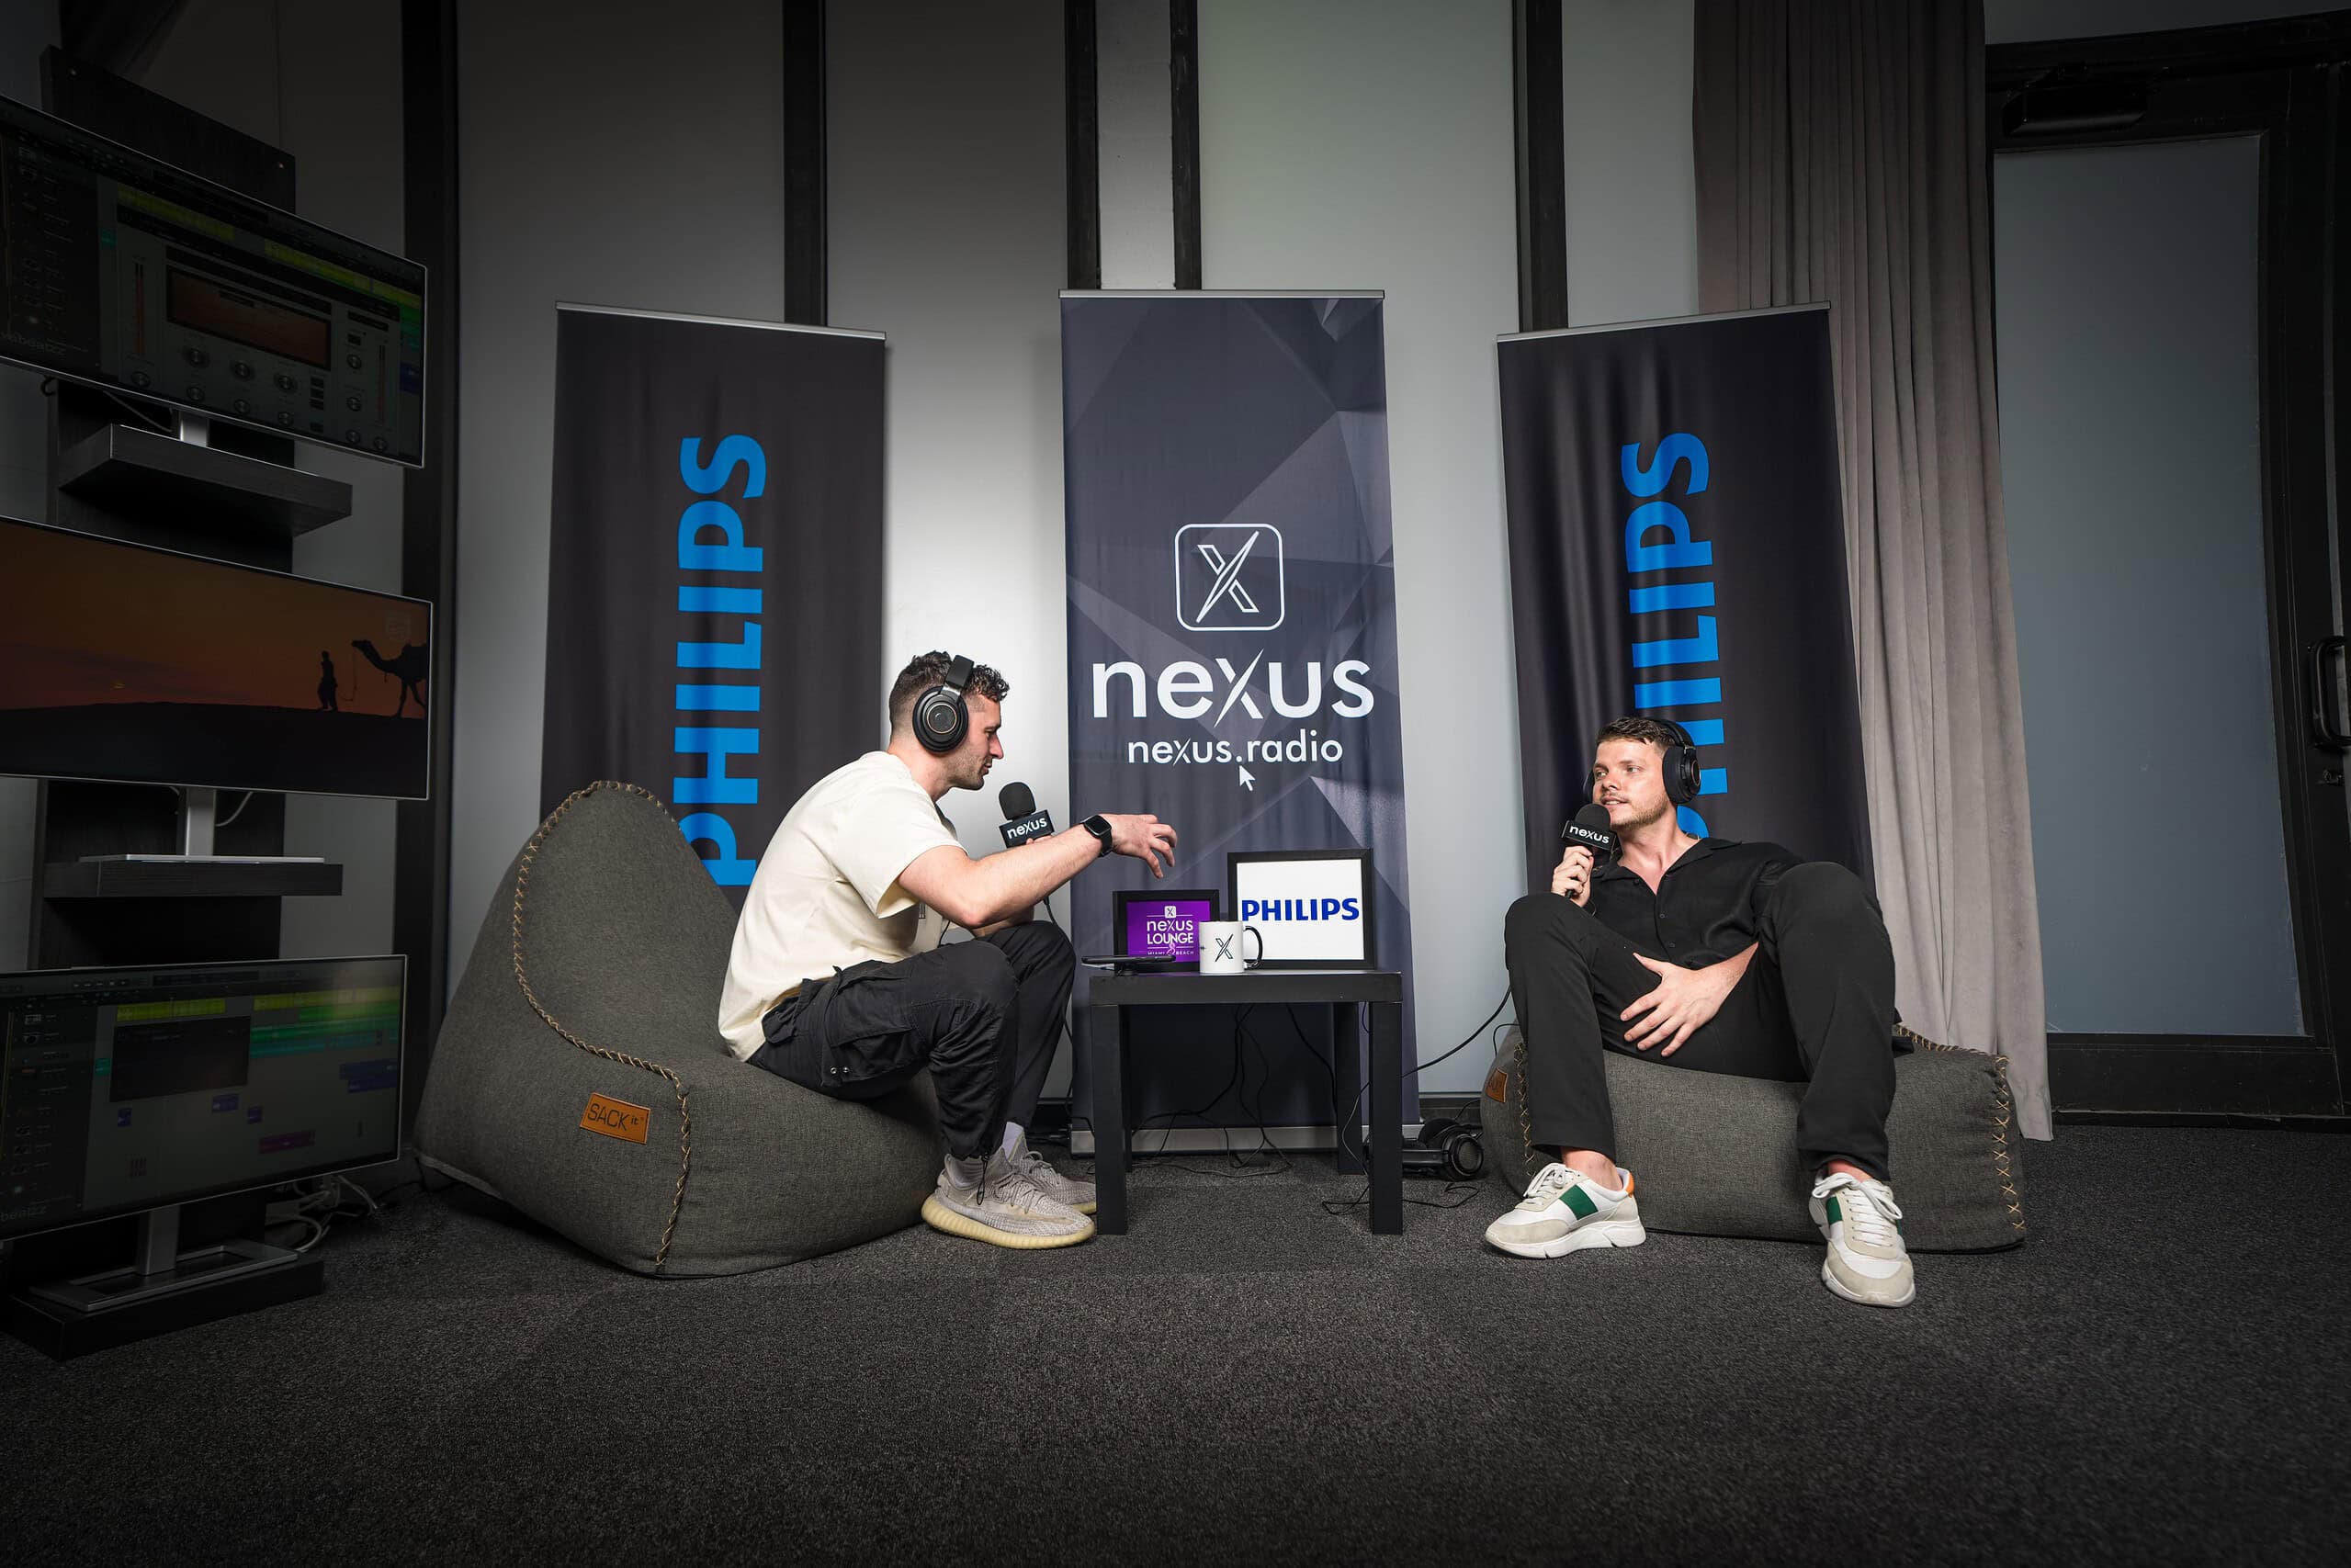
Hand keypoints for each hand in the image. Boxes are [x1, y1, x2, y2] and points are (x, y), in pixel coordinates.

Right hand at [1101, 813, 1177, 876]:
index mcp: (1138, 821)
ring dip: (1170, 856)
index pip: (1153, 819)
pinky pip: (1154, 862)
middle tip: (1173, 843)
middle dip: (1172, 837)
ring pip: (1165, 847)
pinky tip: (1159, 875)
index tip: (1157, 828)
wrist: (1106, 830)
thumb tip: (1110, 828)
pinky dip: (1157, 870)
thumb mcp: (1116, 821)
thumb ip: (1119, 826)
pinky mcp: (1143, 851)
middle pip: (1166, 830)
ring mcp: (1146, 840)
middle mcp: (1145, 829)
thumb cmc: (1106, 825)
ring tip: (1171, 862)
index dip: (1157, 824)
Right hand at [1550, 845, 1594, 905]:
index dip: (1582, 849)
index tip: (1589, 855)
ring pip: (1577, 868)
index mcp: (1565, 868)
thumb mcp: (1584, 882)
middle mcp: (1560, 870)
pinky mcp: (1558, 883)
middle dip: (1585, 865)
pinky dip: (1579, 889)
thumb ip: (1587, 869)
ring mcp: (1558, 876)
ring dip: (1583, 879)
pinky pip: (1575, 882)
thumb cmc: (1573, 900)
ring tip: (1579, 886)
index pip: (1571, 850)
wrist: (1568, 911)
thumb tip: (1590, 858)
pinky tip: (1576, 892)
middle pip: (1575, 855)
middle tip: (1584, 876)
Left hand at [1621, 954, 1737, 1055]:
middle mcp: (1671, 1006)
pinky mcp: (1692, 1023)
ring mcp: (1682, 1016)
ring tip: (1640, 1046)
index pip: (1643, 1003)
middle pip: (1650, 1021)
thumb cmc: (1690, 977)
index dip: (1632, 1011)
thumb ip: (1650, 964)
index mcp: (1664, 993)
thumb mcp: (1668, 968)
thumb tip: (1636, 956)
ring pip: (1663, 1032)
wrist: (1713, 983)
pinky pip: (1680, 1038)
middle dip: (1637, 1031)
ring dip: (1650, 1041)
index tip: (1622, 1018)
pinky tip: (1664, 1053)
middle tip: (1627, 1037)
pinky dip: (1672, 1047)